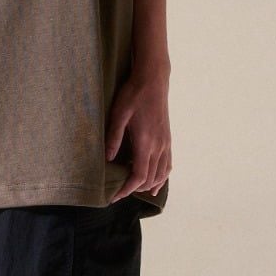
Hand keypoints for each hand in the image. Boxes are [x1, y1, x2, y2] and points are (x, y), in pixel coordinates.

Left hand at [105, 65, 170, 199]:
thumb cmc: (133, 95)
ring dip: (149, 185)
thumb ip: (113, 138)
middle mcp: (159, 146)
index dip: (127, 190)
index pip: (139, 176)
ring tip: (134, 189)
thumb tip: (107, 159)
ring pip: (161, 174)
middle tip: (119, 191)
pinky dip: (162, 176)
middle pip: (150, 179)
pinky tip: (155, 181)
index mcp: (145, 143)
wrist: (153, 80)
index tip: (115, 196)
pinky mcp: (168, 138)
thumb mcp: (118, 114)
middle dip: (135, 189)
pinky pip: (168, 164)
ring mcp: (166, 143)